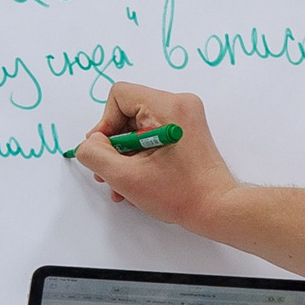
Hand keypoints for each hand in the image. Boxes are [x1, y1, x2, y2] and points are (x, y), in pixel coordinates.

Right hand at [74, 84, 238, 235]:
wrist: (216, 208)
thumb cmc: (180, 194)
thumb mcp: (125, 177)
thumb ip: (96, 155)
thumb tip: (88, 143)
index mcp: (167, 107)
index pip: (119, 96)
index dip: (105, 124)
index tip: (105, 151)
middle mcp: (179, 105)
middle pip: (128, 112)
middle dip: (114, 145)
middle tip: (108, 173)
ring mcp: (185, 118)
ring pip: (138, 127)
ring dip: (125, 156)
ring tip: (121, 184)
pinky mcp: (186, 131)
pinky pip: (151, 135)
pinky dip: (140, 156)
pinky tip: (136, 181)